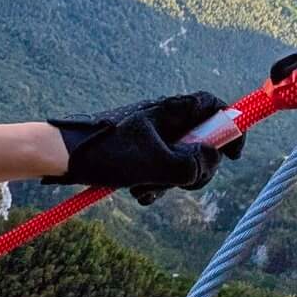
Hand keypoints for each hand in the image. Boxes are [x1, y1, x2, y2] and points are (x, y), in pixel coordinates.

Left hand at [44, 92, 245, 204]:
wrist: (62, 156)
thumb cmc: (108, 153)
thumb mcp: (155, 164)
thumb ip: (192, 165)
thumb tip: (212, 160)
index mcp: (170, 110)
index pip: (212, 105)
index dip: (230, 126)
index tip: (233, 154)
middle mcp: (164, 119)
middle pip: (203, 142)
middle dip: (197, 168)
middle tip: (181, 181)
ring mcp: (151, 136)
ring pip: (181, 161)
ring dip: (171, 181)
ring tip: (146, 187)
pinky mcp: (139, 153)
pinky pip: (160, 171)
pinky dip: (154, 184)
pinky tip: (137, 191)